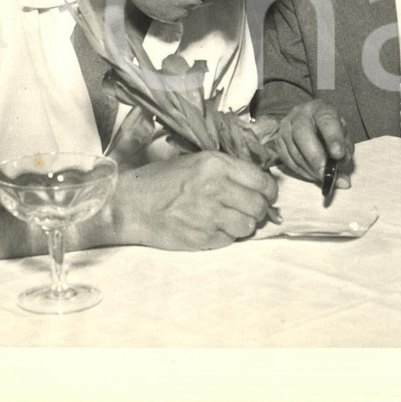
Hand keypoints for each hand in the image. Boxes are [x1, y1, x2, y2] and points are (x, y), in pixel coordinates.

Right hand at [112, 150, 277, 249]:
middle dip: (260, 209)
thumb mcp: (197, 161)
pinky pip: (230, 240)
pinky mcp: (202, 238)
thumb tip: (260, 182)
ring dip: (244, 224)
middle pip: (259, 205)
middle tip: (250, 208)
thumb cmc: (162, 181)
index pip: (262, 180)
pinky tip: (213, 227)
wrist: (131, 204)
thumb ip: (228, 169)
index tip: (266, 193)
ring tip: (231, 218)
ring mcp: (209, 215)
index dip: (269, 190)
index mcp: (216, 165)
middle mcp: (215, 188)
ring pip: (249, 226)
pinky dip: (226, 236)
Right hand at [262, 100, 352, 187]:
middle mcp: (299, 115)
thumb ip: (345, 152)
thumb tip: (342, 180)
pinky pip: (287, 160)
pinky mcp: (277, 142)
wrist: (307, 122)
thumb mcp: (342, 134)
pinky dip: (301, 172)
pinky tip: (312, 175)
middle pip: (303, 134)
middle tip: (325, 173)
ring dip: (309, 169)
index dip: (332, 137)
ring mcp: (285, 127)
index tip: (339, 154)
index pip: (326, 119)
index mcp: (319, 109)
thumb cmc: (328, 130)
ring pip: (294, 150)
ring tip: (323, 178)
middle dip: (315, 157)